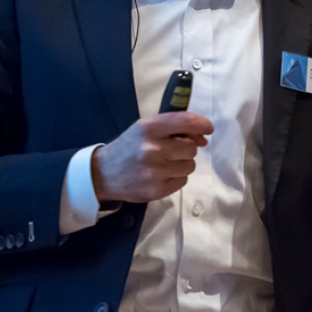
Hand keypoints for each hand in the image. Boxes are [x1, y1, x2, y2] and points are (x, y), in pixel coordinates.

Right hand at [91, 112, 213, 203]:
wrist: (104, 173)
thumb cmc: (129, 146)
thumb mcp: (144, 128)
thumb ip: (172, 127)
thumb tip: (202, 137)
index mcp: (149, 127)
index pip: (186, 121)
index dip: (202, 124)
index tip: (207, 128)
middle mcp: (153, 148)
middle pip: (191, 147)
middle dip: (186, 147)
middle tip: (173, 150)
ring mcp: (156, 171)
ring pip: (189, 165)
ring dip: (182, 163)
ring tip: (165, 163)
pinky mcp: (158, 189)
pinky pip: (183, 180)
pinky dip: (176, 177)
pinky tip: (161, 174)